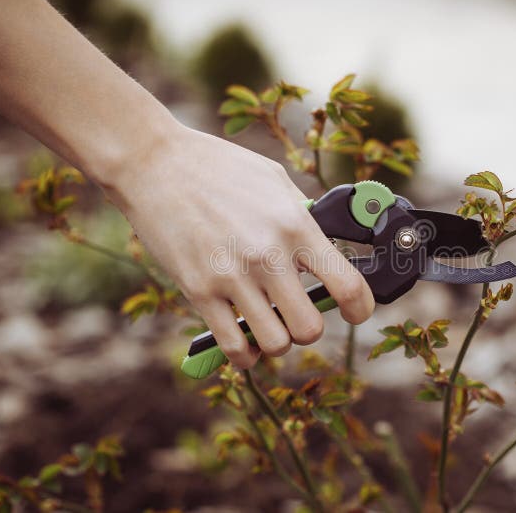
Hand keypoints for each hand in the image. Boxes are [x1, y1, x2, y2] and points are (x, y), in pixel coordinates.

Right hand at [109, 123, 374, 367]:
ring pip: (275, 344)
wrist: (154, 162)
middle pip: (310, 328)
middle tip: (299, 314)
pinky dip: (246, 353)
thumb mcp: (274, 181)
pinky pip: (234, 346)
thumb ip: (301, 218)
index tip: (356, 312)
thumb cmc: (218, 167)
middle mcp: (268, 256)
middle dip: (310, 327)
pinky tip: (246, 340)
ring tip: (269, 323)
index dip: (361, 308)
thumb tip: (324, 248)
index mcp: (295, 225)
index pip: (346, 285)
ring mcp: (231, 277)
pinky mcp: (198, 291)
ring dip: (277, 340)